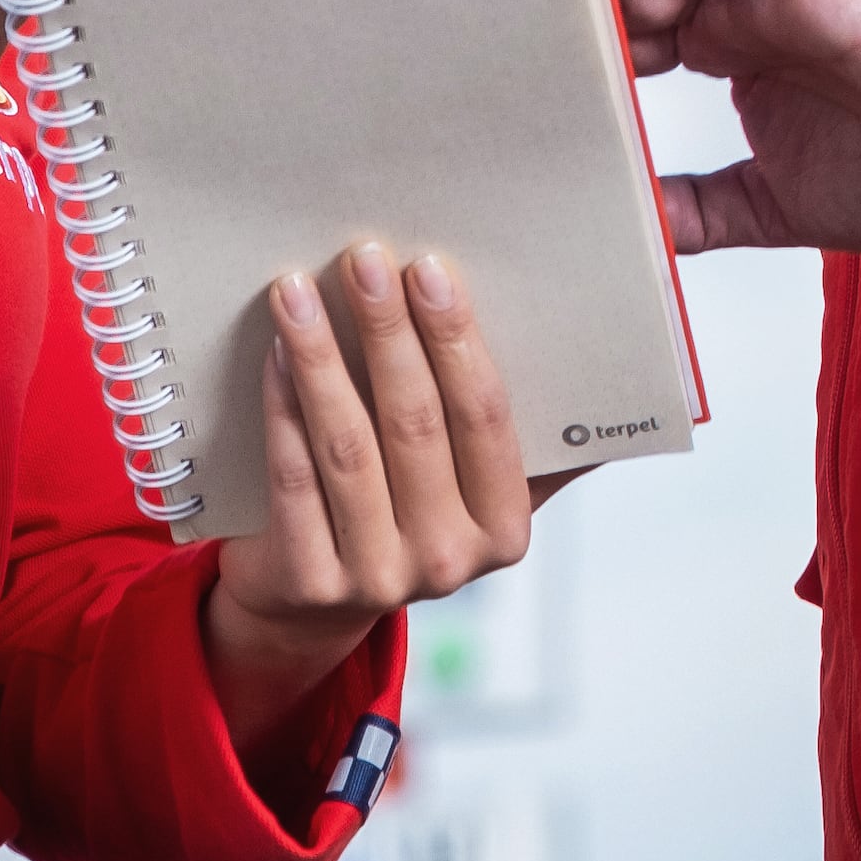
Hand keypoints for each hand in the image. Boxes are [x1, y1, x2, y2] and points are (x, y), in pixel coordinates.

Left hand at [201, 245, 564, 752]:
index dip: (455, 338)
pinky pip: (295, 478)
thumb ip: (523, 434)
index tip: (428, 267)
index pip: (485, 417)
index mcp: (507, 528)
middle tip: (363, 258)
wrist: (314, 602)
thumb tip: (585, 341)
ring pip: (349, 445)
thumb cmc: (405, 511)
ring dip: (321, 358)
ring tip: (297, 291)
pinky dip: (283, 410)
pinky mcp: (311, 581)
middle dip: (388, 329)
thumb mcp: (472, 488)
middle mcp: (450, 561)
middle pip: (416, 422)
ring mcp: (379, 578)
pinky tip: (275, 354)